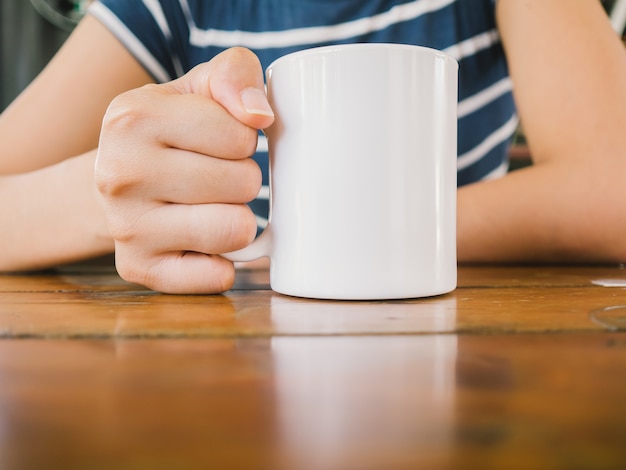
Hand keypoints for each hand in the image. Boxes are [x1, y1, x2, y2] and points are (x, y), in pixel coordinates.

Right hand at [95, 47, 273, 293]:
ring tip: (210, 205)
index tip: (218, 141)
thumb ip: (234, 75)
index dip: (243, 139)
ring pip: (236, 230)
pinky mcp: (140, 269)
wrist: (116, 179)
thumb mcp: (196, 88)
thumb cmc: (168, 132)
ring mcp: (127, 227)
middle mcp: (120, 174)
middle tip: (214, 176)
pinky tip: (202, 242)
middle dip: (242, 178)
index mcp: (133, 118)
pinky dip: (223, 262)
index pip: (241, 135)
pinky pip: (217, 276)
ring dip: (236, 218)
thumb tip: (259, 114)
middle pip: (244, 183)